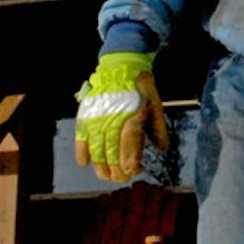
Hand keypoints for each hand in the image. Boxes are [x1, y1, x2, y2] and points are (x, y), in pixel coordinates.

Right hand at [75, 51, 169, 182]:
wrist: (123, 65)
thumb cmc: (142, 88)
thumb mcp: (156, 106)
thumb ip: (159, 129)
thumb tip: (162, 150)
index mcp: (132, 119)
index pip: (128, 151)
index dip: (131, 166)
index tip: (135, 171)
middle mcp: (113, 120)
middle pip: (111, 155)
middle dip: (116, 171)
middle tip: (120, 178)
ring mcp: (98, 118)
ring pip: (96, 150)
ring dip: (100, 166)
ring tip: (105, 175)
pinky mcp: (88, 114)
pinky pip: (81, 137)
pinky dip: (82, 151)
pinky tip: (85, 162)